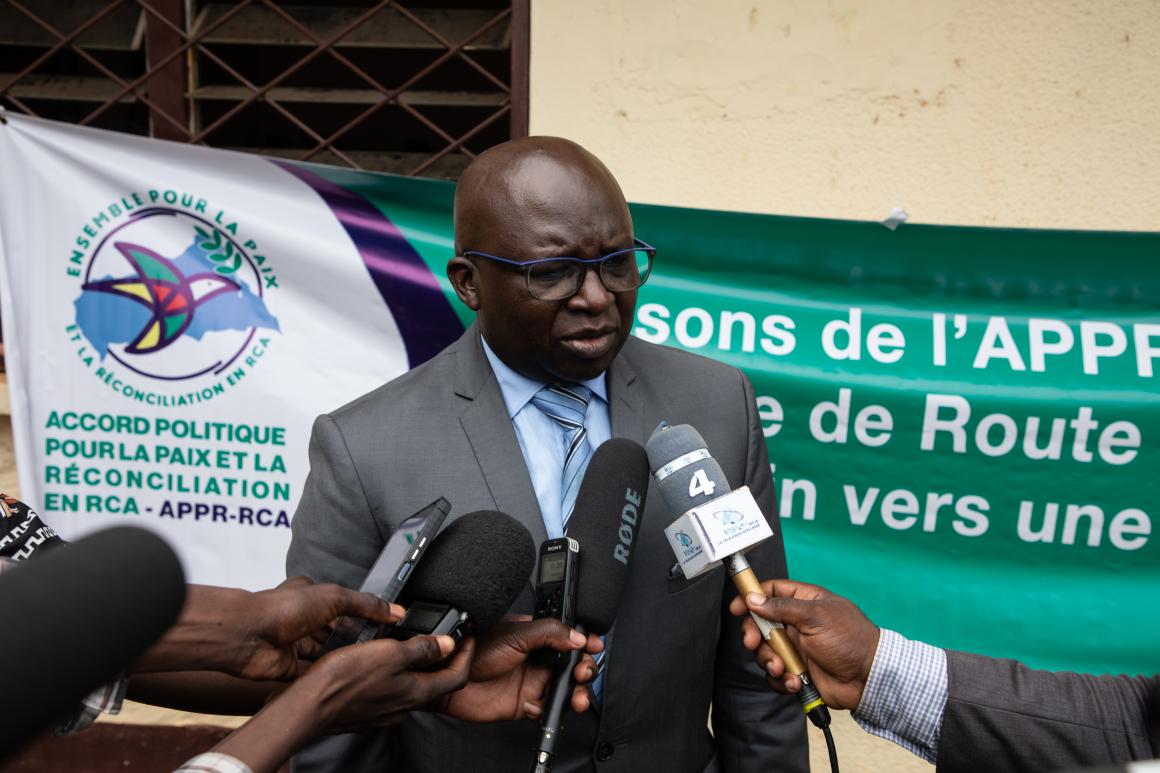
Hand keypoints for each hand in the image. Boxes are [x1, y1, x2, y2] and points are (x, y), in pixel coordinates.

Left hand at [136, 577, 402, 680]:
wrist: (247, 635)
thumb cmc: (283, 608)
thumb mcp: (335, 597)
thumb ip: (366, 605)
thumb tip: (394, 610)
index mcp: (311, 596)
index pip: (345, 605)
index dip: (365, 614)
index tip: (387, 624)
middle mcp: (302, 619)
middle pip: (336, 631)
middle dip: (355, 638)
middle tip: (381, 648)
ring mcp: (295, 644)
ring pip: (326, 653)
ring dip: (342, 657)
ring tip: (368, 664)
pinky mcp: (289, 668)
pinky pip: (313, 672)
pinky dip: (327, 674)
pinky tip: (346, 677)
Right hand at [309, 635, 469, 733]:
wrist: (307, 706)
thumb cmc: (344, 680)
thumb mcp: (389, 653)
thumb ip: (422, 649)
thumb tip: (448, 644)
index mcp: (415, 692)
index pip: (457, 677)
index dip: (466, 655)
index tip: (467, 638)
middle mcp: (403, 707)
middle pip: (435, 682)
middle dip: (441, 659)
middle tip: (440, 637)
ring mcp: (385, 713)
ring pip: (410, 687)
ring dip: (414, 666)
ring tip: (407, 643)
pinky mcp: (367, 712)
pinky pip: (389, 692)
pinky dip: (392, 675)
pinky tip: (379, 662)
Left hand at [438, 617, 602, 722]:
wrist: (450, 678)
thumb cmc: (475, 649)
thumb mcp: (516, 634)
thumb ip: (550, 633)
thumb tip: (578, 636)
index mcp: (537, 636)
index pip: (569, 637)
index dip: (585, 641)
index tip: (595, 646)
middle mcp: (537, 658)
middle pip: (573, 665)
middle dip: (585, 670)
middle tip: (582, 672)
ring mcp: (532, 682)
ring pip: (565, 690)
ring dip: (576, 694)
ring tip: (576, 697)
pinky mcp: (525, 704)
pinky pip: (547, 710)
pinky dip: (550, 711)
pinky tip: (540, 705)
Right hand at [728, 579, 878, 709]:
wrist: (869, 679)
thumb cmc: (851, 640)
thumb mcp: (816, 616)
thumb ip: (782, 607)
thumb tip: (755, 599)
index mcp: (805, 602)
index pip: (772, 592)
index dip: (752, 596)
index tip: (737, 607)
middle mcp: (798, 624)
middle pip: (762, 623)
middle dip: (754, 634)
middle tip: (753, 641)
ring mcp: (797, 648)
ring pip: (765, 651)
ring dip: (769, 660)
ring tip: (781, 667)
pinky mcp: (797, 671)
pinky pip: (776, 674)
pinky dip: (781, 679)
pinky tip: (794, 681)